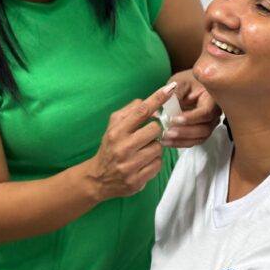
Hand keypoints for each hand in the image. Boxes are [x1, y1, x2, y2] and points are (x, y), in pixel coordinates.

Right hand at [89, 82, 177, 200]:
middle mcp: (123, 147)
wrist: (99, 178)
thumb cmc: (111, 146)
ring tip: (143, 151)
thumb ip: (131, 111)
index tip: (170, 88)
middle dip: (154, 131)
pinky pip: (158, 164)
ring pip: (159, 148)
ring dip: (154, 147)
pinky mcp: (136, 181)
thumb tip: (154, 107)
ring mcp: (130, 165)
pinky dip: (154, 162)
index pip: (141, 111)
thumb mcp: (114, 126)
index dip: (157, 98)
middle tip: (146, 135)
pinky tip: (143, 163)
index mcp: (117, 131)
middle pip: (155, 129)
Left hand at [160, 69, 220, 147]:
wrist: (190, 87)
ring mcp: (209, 125)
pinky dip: (179, 143)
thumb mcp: (180, 81)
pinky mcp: (201, 133)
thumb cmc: (187, 82)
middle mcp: (214, 114)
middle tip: (168, 131)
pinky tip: (166, 141)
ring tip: (164, 137)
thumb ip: (176, 91)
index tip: (175, 119)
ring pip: (199, 137)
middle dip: (185, 131)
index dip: (192, 117)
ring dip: (181, 140)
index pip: (206, 112)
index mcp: (213, 99)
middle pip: (205, 128)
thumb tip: (169, 102)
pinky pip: (193, 141)